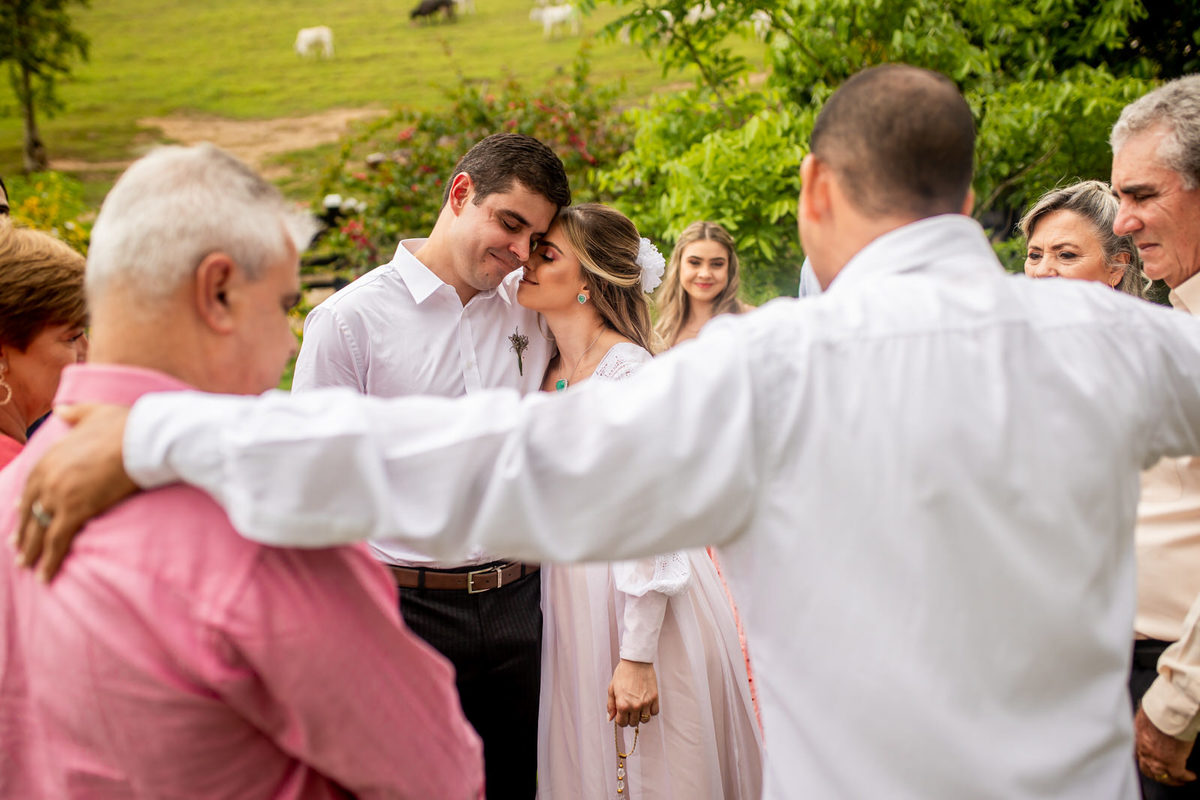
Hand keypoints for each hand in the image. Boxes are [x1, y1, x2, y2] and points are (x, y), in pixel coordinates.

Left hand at [11, 403, 136, 581]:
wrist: (142, 437)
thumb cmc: (125, 425)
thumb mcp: (94, 412)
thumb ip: (74, 413)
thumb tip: (60, 409)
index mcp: (50, 457)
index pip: (30, 487)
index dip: (26, 504)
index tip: (23, 515)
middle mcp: (47, 477)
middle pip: (29, 511)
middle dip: (24, 532)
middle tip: (19, 549)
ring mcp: (59, 495)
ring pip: (38, 530)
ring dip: (32, 551)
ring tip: (28, 567)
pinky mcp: (75, 511)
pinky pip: (56, 541)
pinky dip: (49, 561)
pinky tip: (44, 575)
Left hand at [607, 659, 658, 726]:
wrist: (636, 661)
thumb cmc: (623, 672)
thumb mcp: (612, 688)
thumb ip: (611, 705)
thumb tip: (610, 718)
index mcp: (622, 704)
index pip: (622, 723)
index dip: (620, 719)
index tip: (621, 714)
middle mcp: (634, 706)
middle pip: (633, 723)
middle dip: (630, 718)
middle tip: (629, 710)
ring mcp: (646, 702)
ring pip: (644, 720)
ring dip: (640, 716)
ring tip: (638, 707)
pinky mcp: (654, 698)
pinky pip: (654, 712)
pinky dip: (650, 711)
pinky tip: (646, 704)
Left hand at [1136, 705, 1197, 785]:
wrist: (1167, 712)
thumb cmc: (1158, 709)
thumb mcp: (1147, 717)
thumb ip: (1149, 724)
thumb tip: (1152, 721)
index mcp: (1140, 739)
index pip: (1141, 755)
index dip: (1148, 762)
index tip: (1154, 764)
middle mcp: (1146, 751)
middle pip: (1149, 770)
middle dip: (1159, 775)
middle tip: (1167, 778)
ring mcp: (1158, 759)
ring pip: (1164, 776)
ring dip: (1172, 779)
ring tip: (1180, 781)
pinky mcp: (1173, 763)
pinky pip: (1180, 774)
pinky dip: (1186, 776)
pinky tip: (1191, 776)